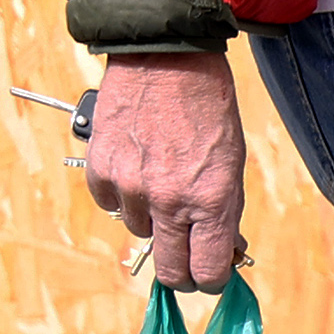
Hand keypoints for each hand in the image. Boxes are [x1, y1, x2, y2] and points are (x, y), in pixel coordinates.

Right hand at [86, 51, 246, 291]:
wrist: (166, 56)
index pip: (208, 273)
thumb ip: (225, 210)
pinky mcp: (101, 171)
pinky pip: (112, 205)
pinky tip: (137, 163)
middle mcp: (169, 201)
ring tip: (162, 177)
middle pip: (171, 271)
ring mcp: (131, 188)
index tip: (210, 269)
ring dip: (153, 217)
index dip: (211, 276)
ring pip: (141, 232)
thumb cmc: (207, 106)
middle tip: (187, 249)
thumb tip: (224, 249)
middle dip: (182, 269)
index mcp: (211, 200)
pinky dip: (124, 194)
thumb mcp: (232, 160)